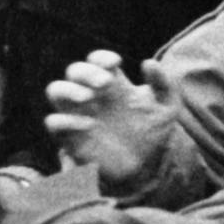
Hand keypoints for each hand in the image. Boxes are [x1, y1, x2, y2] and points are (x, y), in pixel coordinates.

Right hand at [43, 51, 177, 190]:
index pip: (97, 60)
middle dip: (86, 72)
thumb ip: (164, 84)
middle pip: (74, 71)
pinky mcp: (72, 136)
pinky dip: (66, 120)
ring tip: (88, 98)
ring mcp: (79, 114)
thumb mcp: (168, 107)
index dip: (101, 57)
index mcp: (114, 84)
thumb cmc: (153, 132)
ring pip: (55, 90)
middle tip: (104, 83)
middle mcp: (93, 96)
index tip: (116, 63)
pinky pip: (55, 122)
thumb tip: (149, 62)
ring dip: (68, 90)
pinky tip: (88, 124)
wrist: (146, 166)